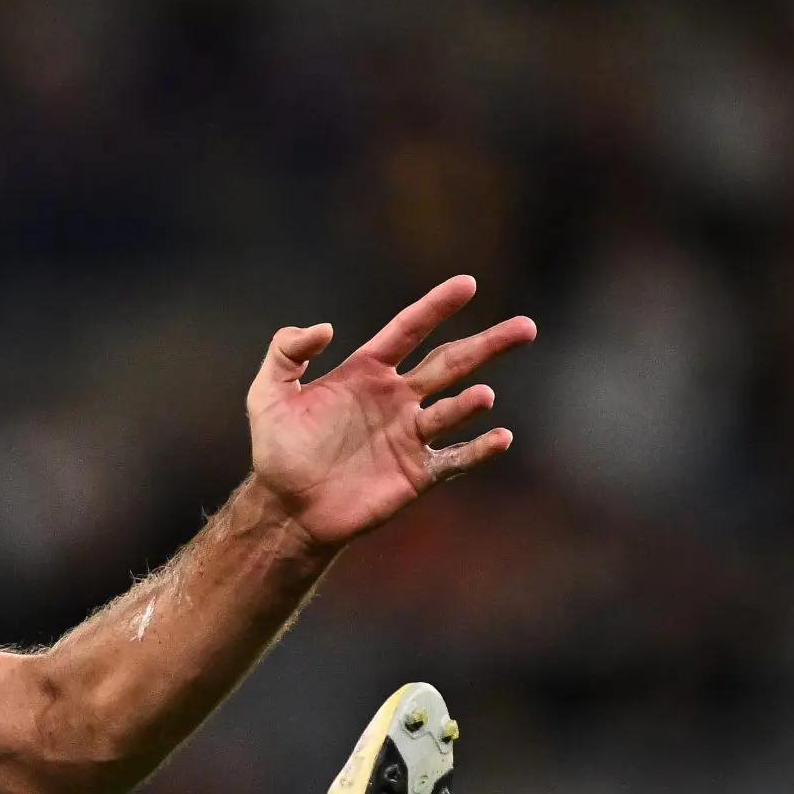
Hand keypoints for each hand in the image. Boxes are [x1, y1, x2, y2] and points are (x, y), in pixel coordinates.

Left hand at [245, 275, 536, 549]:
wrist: (286, 509)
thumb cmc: (277, 451)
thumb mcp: (267, 395)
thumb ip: (286, 352)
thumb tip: (327, 328)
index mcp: (367, 373)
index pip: (409, 330)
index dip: (436, 307)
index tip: (467, 284)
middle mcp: (396, 399)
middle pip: (451, 363)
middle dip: (488, 345)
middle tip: (526, 327)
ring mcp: (410, 436)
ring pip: (454, 411)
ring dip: (470, 403)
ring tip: (481, 394)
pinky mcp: (417, 474)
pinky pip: (456, 458)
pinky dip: (479, 450)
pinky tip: (500, 438)